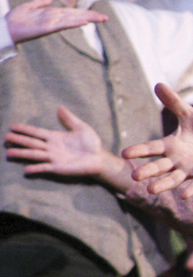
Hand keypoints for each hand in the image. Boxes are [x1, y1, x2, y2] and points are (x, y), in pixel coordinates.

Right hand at [5, 106, 124, 183]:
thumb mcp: (81, 128)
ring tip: (9, 153)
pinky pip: (45, 167)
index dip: (25, 129)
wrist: (100, 158)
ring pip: (34, 155)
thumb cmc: (92, 144)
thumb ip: (70, 119)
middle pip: (32, 143)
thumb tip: (60, 107)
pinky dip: (36, 168)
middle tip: (6, 138)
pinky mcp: (58, 167)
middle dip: (19, 140)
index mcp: (55, 137)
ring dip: (22, 154)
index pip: (36, 132)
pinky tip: (26, 169)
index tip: (12, 126)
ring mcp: (54, 158)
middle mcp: (51, 148)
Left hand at [6, 0, 107, 43]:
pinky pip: (63, 25)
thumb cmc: (16, 19)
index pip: (73, 13)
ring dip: (87, 19)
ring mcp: (52, 24)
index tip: (98, 15)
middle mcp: (55, 19)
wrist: (7, 27)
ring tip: (100, 19)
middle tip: (106, 18)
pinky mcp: (47, 28)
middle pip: (77, 16)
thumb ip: (40, 3)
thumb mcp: (29, 6)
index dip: (86, 13)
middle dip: (91, 16)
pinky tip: (84, 22)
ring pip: (73, 20)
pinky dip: (74, 23)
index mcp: (53, 14)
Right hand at [122, 84, 192, 197]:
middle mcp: (177, 160)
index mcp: (171, 145)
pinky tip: (184, 196)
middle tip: (135, 177)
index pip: (152, 148)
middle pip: (159, 166)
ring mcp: (190, 169)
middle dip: (148, 171)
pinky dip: (191, 189)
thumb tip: (159, 84)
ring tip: (151, 190)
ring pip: (173, 178)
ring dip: (163, 184)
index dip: (139, 150)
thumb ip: (175, 103)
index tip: (125, 153)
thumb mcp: (190, 114)